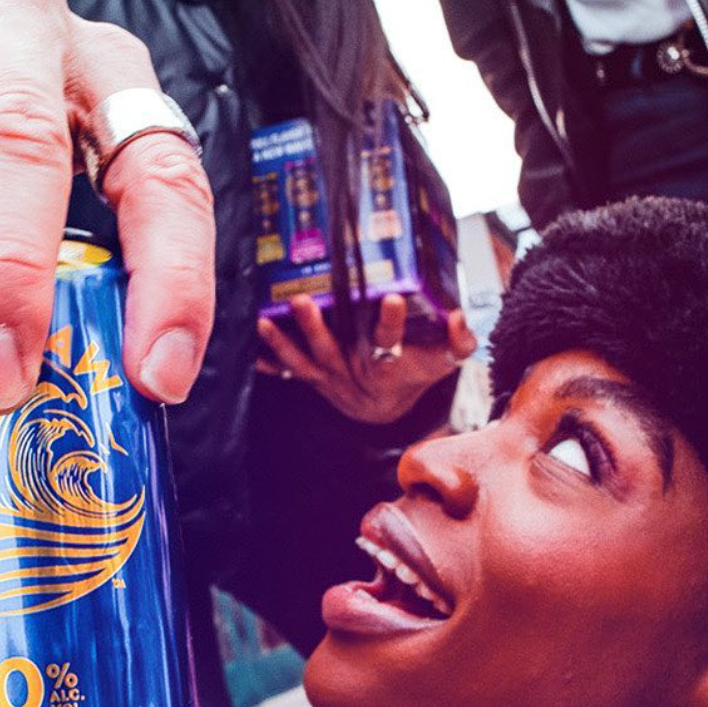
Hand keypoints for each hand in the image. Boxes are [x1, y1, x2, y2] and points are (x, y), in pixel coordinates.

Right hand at [0, 0, 214, 416]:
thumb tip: (79, 404)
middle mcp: (26, 20)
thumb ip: (81, 259)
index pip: (165, 178)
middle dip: (5, 279)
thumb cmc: (6, 124)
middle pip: (21, 144)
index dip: (172, 283)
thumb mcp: (68, 170)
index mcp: (112, 70)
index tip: (157, 380)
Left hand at [257, 292, 476, 424]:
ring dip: (282, 342)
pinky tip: (248, 349)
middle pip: (333, 351)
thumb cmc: (415, 374)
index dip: (390, 322)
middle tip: (302, 301)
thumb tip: (460, 315)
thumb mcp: (445, 362)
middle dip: (315, 327)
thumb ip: (459, 341)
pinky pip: (287, 372)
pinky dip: (267, 362)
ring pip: (303, 361)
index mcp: (388, 363)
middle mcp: (354, 370)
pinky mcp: (313, 377)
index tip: (391, 298)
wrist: (386, 408)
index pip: (390, 341)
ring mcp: (330, 376)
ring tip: (264, 321)